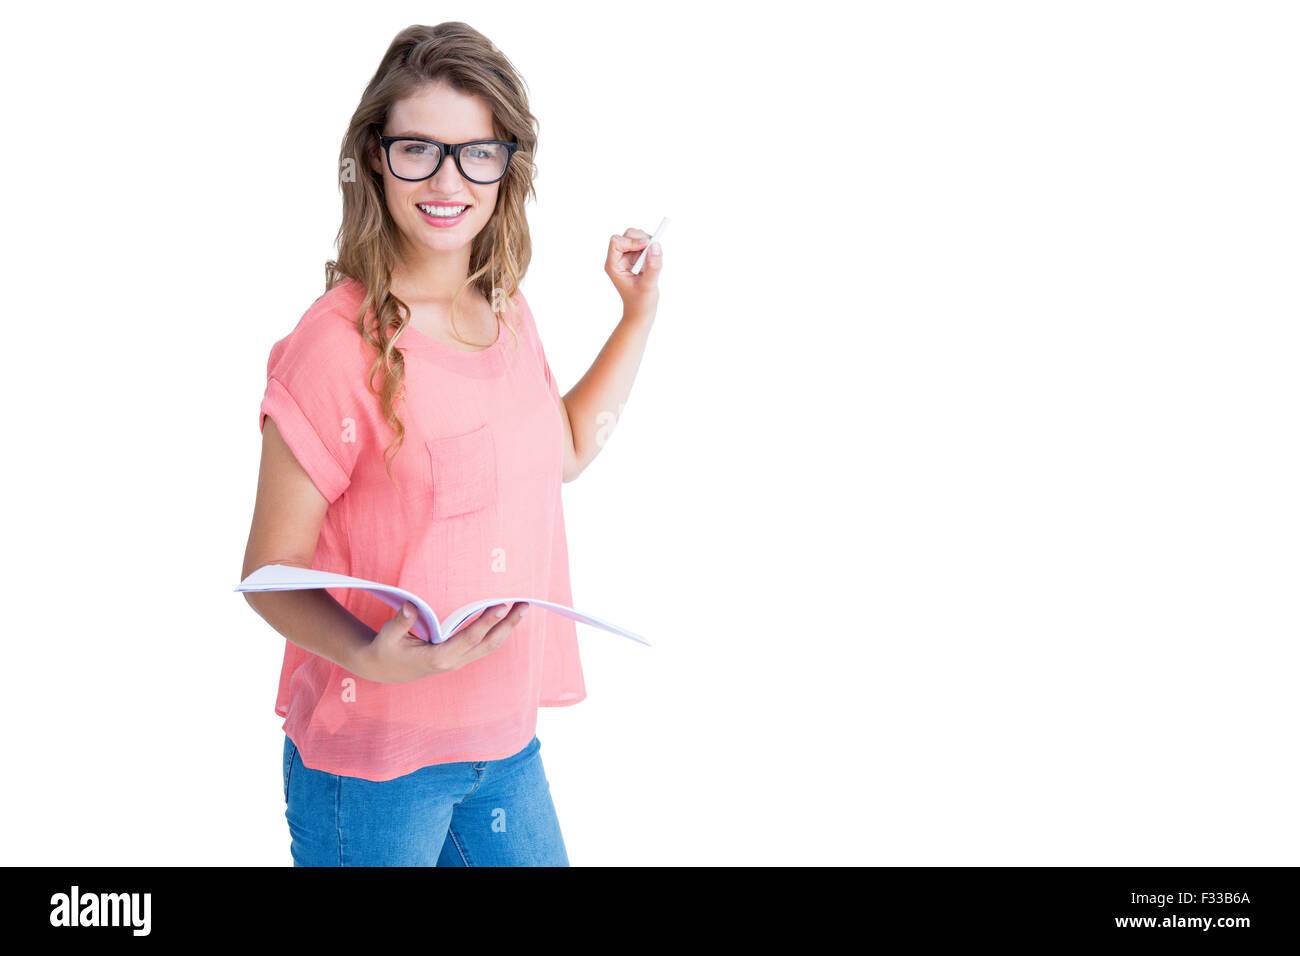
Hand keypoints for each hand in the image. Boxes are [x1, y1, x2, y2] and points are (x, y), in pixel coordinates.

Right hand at [348, 600, 528, 682]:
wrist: (384, 670)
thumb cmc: (386, 649)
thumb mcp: (387, 636)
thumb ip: (400, 622)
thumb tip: (410, 606)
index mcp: (437, 658)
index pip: (468, 638)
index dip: (486, 622)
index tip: (501, 605)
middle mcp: (453, 662)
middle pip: (487, 643)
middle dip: (508, 625)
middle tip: (524, 604)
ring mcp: (459, 661)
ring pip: (489, 646)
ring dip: (507, 628)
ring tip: (522, 608)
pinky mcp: (460, 658)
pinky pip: (484, 646)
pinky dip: (498, 632)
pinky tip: (507, 619)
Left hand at [605, 227, 661, 317]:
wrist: (641, 312)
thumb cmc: (641, 303)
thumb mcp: (648, 286)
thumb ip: (653, 266)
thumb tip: (656, 246)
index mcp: (613, 266)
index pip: (616, 242)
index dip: (631, 241)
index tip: (645, 246)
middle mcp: (618, 259)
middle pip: (627, 235)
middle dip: (641, 239)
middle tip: (653, 249)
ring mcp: (627, 258)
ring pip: (636, 237)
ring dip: (647, 242)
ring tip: (654, 258)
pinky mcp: (636, 259)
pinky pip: (644, 244)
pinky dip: (651, 248)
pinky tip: (654, 261)